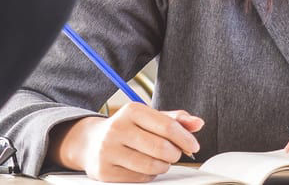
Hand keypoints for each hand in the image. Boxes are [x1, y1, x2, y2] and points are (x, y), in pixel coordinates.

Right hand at [50, 103, 203, 182]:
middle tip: (173, 154)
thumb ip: (174, 120)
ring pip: (152, 166)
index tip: (193, 146)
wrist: (90, 142)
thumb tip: (198, 123)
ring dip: (163, 166)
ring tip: (159, 160)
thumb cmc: (127, 129)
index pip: (167, 126)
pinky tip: (144, 166)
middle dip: (174, 154)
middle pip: (161, 148)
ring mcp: (109, 150)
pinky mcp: (105, 170)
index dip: (186, 139)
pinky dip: (148, 175)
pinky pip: (140, 178)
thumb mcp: (148, 118)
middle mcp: (117, 128)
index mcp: (131, 111)